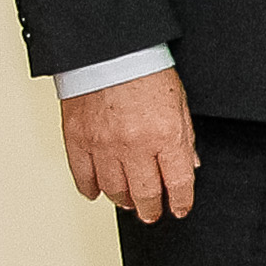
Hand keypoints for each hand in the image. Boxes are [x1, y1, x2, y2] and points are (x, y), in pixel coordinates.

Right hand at [60, 67, 196, 222]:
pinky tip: (97, 192)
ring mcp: (103, 145)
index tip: (179, 209)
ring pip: (112, 189)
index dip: (180, 202)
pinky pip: (82, 176)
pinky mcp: (77, 140)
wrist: (108, 51)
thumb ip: (184, 139)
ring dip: (122, 200)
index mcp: (166, 136)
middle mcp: (134, 145)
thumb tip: (188, 166)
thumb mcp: (179, 104)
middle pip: (144, 193)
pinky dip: (89, 189)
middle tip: (152, 214)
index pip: (178, 183)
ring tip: (128, 202)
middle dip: (150, 209)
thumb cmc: (145, 71)